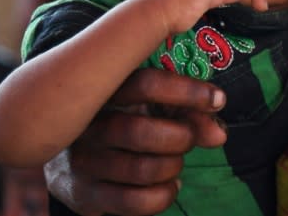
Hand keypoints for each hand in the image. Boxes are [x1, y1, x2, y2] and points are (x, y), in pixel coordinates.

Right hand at [44, 68, 226, 215]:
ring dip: (173, 167)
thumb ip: (189, 112)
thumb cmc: (127, 118)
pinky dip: (164, 195)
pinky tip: (168, 185)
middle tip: (188, 138)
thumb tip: (219, 135)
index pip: (146, 84)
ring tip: (174, 161)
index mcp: (107, 90)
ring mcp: (82, 161)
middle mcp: (88, 125)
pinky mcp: (84, 194)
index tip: (217, 100)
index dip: (187, 92)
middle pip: (141, 132)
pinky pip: (136, 202)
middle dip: (181, 137)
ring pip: (142, 170)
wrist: (68, 153)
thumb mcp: (155, 104)